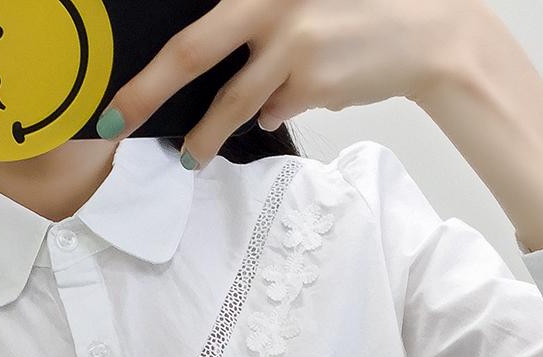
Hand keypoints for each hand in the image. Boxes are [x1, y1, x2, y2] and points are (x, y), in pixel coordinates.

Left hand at [95, 0, 486, 168]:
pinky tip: (307, 94)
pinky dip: (279, 111)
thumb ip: (261, 38)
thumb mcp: (302, 8)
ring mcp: (292, 44)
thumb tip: (236, 89)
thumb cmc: (358, 15)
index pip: (194, 27)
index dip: (152, 60)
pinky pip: (276, 110)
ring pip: (233, 103)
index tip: (117, 89)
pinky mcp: (312, 83)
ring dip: (206, 136)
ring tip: (192, 156)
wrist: (427, 34)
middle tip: (115, 125)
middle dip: (146, 94)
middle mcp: (272, 5)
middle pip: (192, 54)